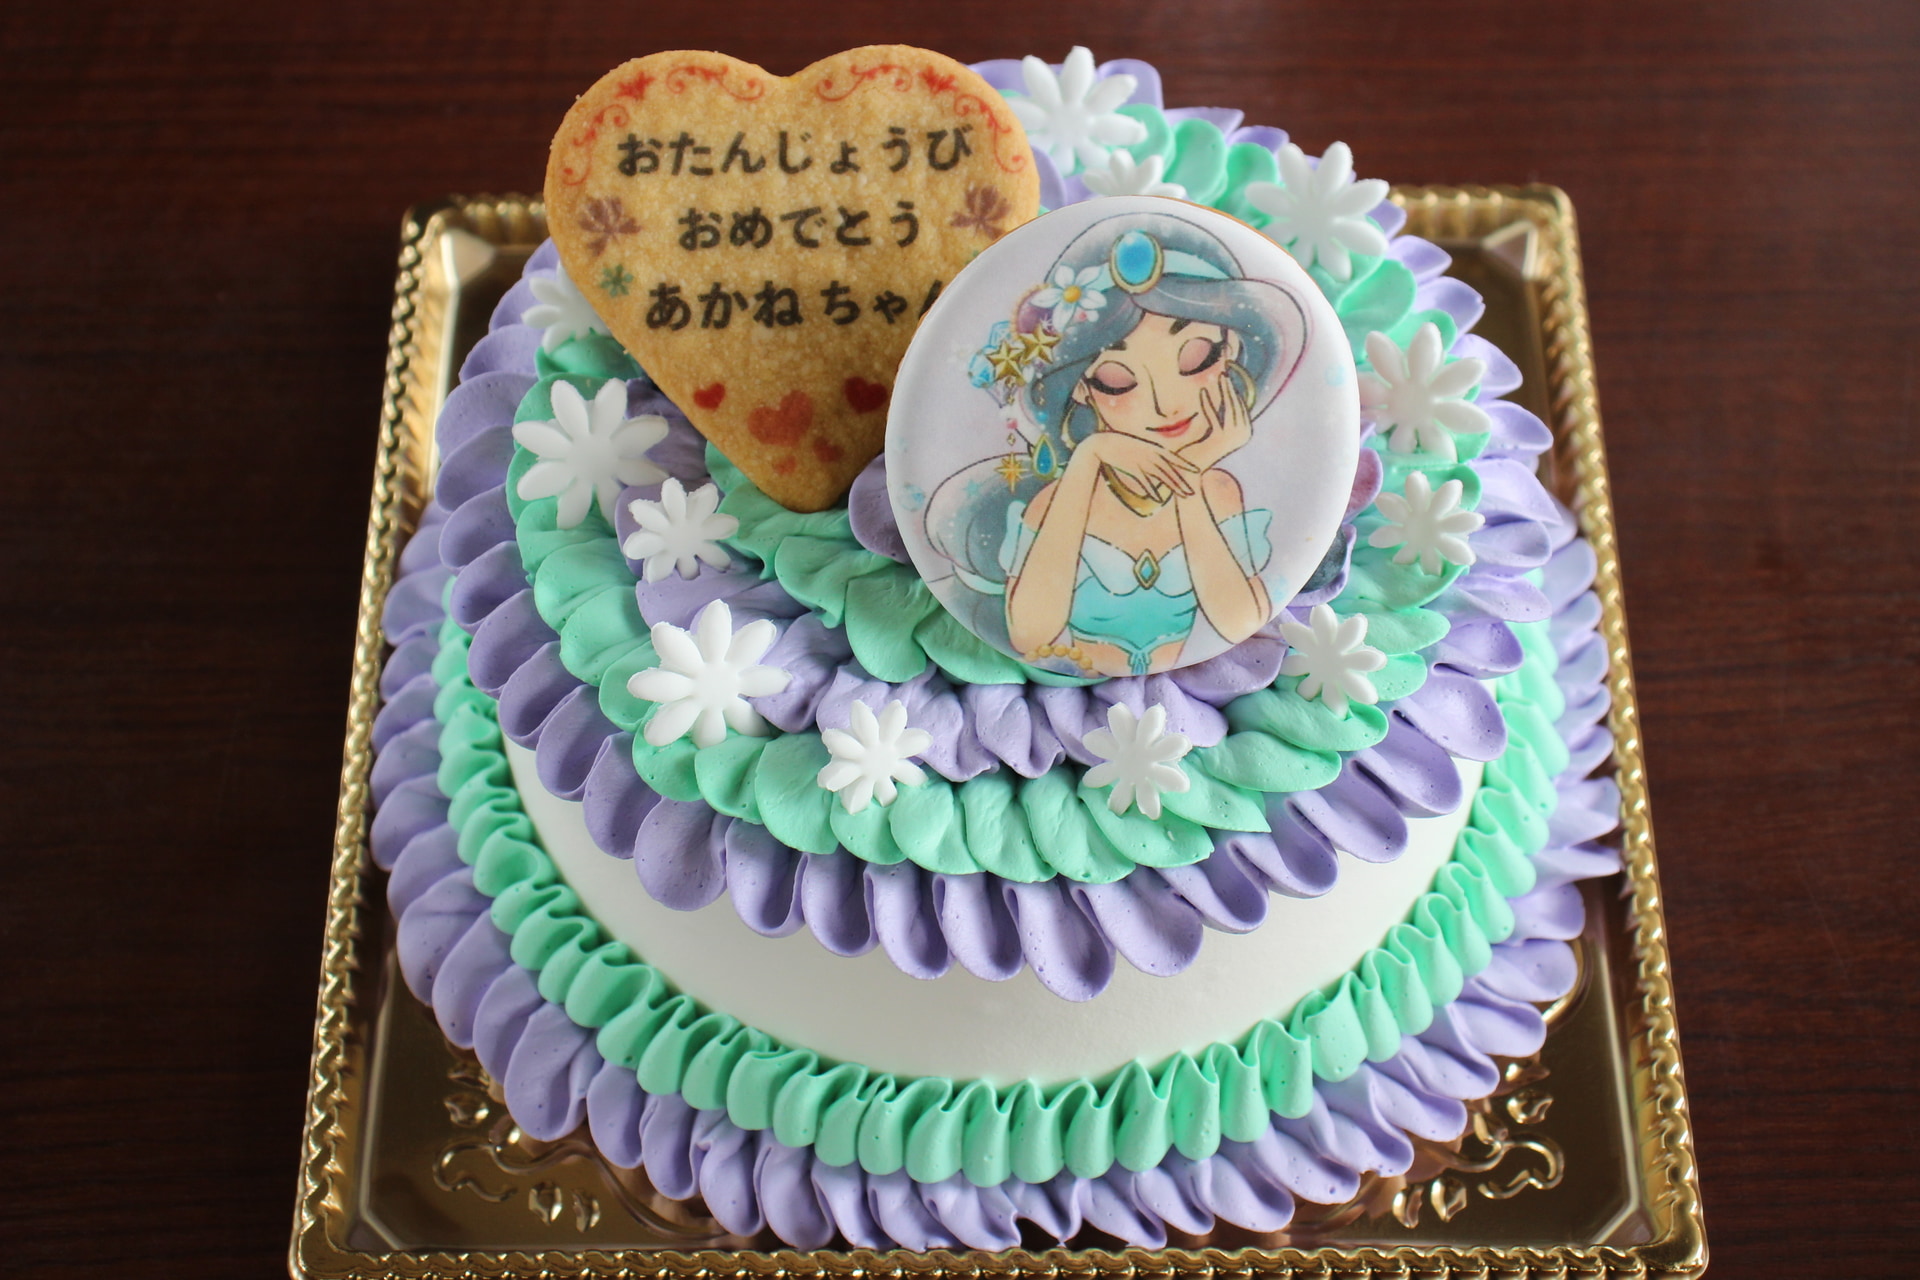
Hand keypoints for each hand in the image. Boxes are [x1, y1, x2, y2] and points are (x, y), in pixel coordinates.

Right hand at [1072, 429, 1199, 498]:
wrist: (1103, 443)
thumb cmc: (1119, 444)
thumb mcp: (1137, 446)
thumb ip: (1148, 453)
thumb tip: (1155, 461)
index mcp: (1153, 448)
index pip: (1173, 458)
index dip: (1185, 465)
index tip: (1196, 471)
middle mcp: (1151, 455)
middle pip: (1170, 471)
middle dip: (1182, 482)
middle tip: (1192, 492)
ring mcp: (1143, 462)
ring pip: (1162, 476)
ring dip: (1174, 486)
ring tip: (1184, 496)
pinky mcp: (1133, 469)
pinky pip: (1145, 482)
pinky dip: (1152, 490)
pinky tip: (1158, 499)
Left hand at [1178, 373, 1254, 474]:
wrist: (1192, 469)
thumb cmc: (1201, 446)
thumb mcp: (1215, 427)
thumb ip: (1222, 412)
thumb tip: (1224, 389)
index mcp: (1245, 431)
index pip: (1239, 404)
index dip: (1233, 388)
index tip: (1227, 373)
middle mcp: (1242, 434)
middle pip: (1236, 404)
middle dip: (1229, 386)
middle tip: (1224, 370)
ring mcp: (1232, 437)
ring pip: (1228, 408)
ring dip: (1223, 390)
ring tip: (1217, 376)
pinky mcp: (1219, 439)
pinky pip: (1214, 416)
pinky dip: (1208, 403)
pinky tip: (1203, 392)